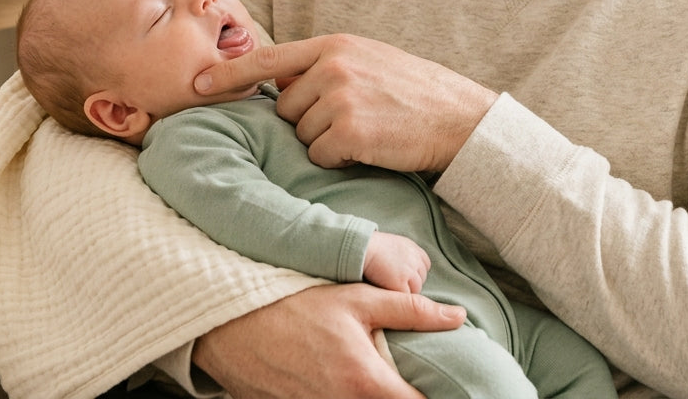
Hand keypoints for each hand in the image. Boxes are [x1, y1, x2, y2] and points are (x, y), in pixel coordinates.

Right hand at [193, 283, 465, 398]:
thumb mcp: (356, 299)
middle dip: (403, 396)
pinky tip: (340, 381)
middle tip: (406, 380)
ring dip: (371, 397)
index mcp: (366, 383)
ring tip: (374, 380)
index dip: (437, 398)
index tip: (448, 387)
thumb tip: (457, 317)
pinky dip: (344, 398)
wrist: (229, 323)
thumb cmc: (293, 305)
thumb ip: (411, 311)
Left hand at [194, 34, 497, 171]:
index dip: (229, 74)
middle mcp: (332, 66)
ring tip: (366, 133)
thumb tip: (282, 89)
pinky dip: (339, 161)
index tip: (196, 86)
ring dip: (325, 144)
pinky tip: (370, 149)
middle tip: (352, 123)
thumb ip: (326, 67)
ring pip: (301, 136)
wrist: (462, 120)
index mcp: (334, 45)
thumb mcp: (370, 63)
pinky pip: (320, 157)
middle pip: (285, 109)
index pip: (268, 58)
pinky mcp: (349, 131)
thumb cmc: (417, 96)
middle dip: (308, 124)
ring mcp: (339, 97)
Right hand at [363, 231, 430, 292]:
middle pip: (421, 279)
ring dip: (405, 290)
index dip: (414, 272)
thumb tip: (405, 266)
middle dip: (411, 282)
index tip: (403, 274)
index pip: (424, 266)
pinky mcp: (401, 284)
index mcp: (415, 250)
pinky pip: (405, 296)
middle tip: (394, 281)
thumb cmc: (373, 246)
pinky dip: (398, 295)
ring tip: (389, 286)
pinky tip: (388, 290)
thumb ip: (405, 254)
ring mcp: (410, 273)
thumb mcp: (395, 243)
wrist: (364, 247)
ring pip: (415, 289)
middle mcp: (416, 261)